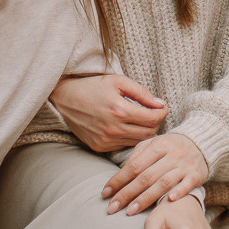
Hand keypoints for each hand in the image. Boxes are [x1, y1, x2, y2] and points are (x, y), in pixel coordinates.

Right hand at [50, 70, 165, 151]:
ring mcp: (106, 140)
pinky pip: (124, 146)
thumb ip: (142, 93)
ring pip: (138, 142)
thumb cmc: (93, 86)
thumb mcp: (118, 81)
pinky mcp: (99, 147)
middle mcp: (113, 129)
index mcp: (119, 110)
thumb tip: (160, 104)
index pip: (153, 119)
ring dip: (144, 132)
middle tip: (155, 114)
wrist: (65, 99)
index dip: (163, 113)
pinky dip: (130, 138)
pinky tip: (129, 127)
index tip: (163, 107)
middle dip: (156, 123)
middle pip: (149, 133)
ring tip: (143, 120)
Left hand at [102, 131, 207, 213]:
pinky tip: (168, 201)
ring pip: (163, 182)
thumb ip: (137, 157)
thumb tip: (119, 176)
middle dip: (127, 194)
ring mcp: (184, 165)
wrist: (201, 142)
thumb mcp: (153, 145)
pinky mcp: (197, 174)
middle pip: (145, 177)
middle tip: (112, 208)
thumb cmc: (171, 146)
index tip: (105, 194)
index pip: (134, 166)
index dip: (118, 180)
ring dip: (146, 198)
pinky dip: (179, 191)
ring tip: (131, 211)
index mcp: (158, 145)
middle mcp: (171, 155)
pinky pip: (187, 184)